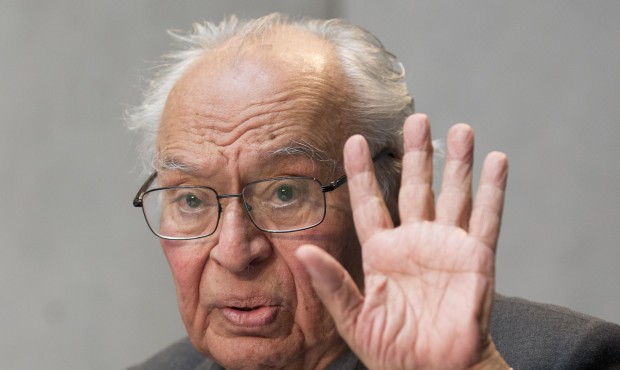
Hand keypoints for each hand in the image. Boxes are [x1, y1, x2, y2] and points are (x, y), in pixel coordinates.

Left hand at [297, 114, 509, 368]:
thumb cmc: (393, 351)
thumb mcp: (355, 318)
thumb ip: (332, 283)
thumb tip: (305, 253)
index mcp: (382, 253)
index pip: (369, 203)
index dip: (362, 172)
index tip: (355, 140)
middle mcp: (414, 242)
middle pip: (414, 187)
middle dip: (416, 154)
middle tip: (416, 119)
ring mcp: (447, 247)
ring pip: (453, 194)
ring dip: (457, 163)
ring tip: (460, 129)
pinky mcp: (476, 258)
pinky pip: (486, 219)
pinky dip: (493, 191)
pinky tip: (497, 162)